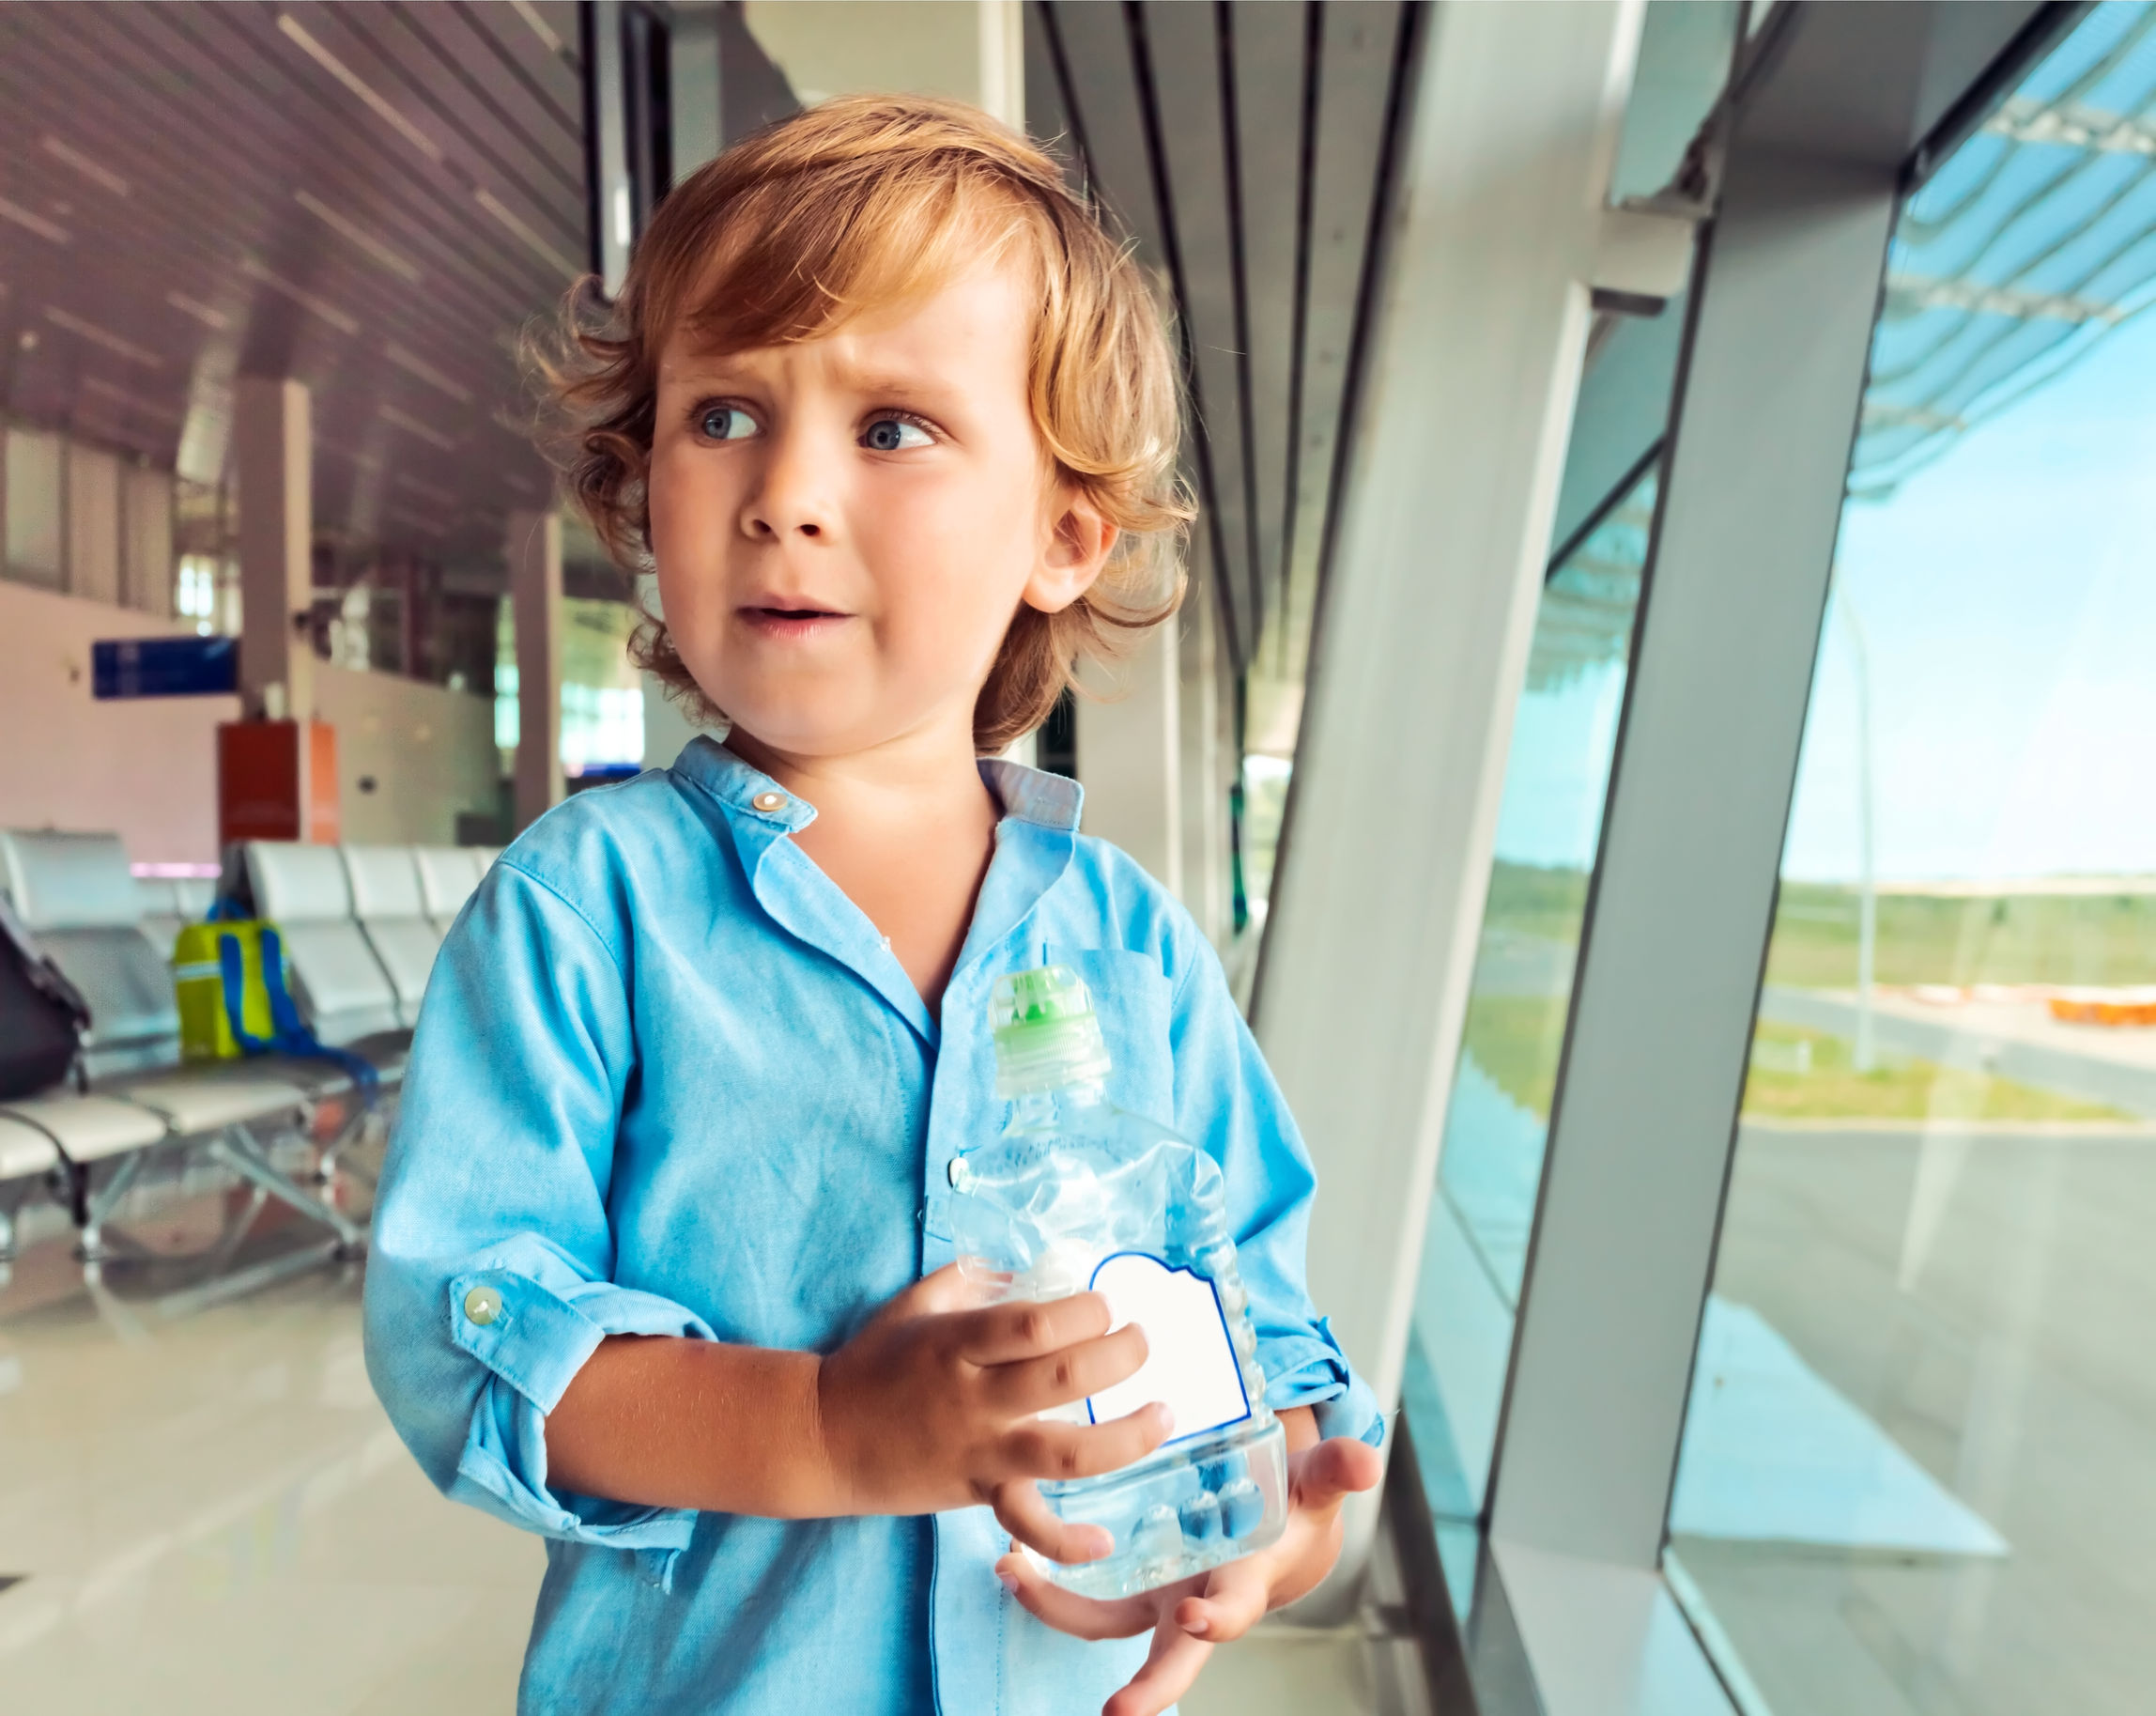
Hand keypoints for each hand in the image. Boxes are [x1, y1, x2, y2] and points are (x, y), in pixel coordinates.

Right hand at [815, 1263, 1172, 1561]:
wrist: (823, 1438)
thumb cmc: (872, 1363)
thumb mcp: (914, 1305)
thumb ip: (969, 1280)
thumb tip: (1021, 1266)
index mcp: (957, 1343)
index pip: (1035, 1324)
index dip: (1084, 1312)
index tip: (1105, 1303)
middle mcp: (973, 1397)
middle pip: (1064, 1379)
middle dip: (1119, 1356)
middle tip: (1142, 1341)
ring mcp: (979, 1450)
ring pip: (1065, 1453)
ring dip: (1126, 1438)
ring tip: (1163, 1414)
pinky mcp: (979, 1492)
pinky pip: (1028, 1523)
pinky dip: (1067, 1541)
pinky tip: (1106, 1539)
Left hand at [994, 1416, 1382, 1715]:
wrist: (1272, 1523)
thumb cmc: (1294, 1502)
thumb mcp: (1315, 1482)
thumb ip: (1336, 1470)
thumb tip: (1368, 1456)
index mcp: (1243, 1584)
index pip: (1232, 1612)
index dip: (1217, 1619)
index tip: (1195, 1618)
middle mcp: (1196, 1605)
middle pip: (1169, 1662)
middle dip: (1145, 1690)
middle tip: (1117, 1715)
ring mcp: (1156, 1599)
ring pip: (1104, 1622)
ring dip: (1055, 1606)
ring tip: (1012, 1571)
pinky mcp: (1127, 1582)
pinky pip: (1081, 1595)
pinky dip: (1044, 1581)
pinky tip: (1009, 1555)